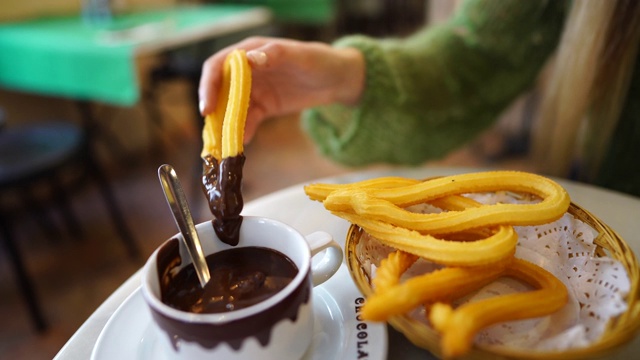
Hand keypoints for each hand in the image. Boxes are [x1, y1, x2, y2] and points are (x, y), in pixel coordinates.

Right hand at [199, 36, 364, 141]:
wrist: (338, 80)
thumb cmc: (319, 60)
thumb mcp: (300, 56)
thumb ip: (275, 55)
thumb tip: (250, 59)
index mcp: (249, 51)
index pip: (218, 67)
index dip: (209, 86)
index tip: (207, 108)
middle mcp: (246, 71)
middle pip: (219, 91)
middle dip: (214, 112)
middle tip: (212, 134)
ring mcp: (254, 90)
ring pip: (231, 109)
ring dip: (226, 126)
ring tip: (225, 144)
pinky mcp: (263, 107)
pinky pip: (247, 121)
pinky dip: (243, 132)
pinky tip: (242, 144)